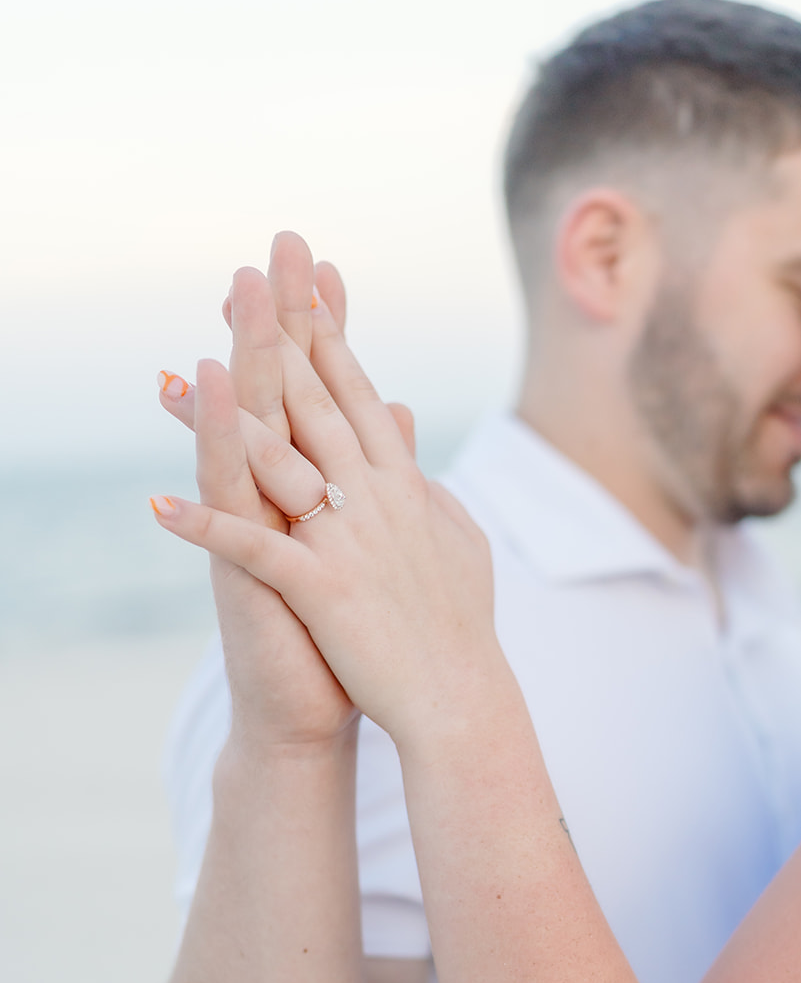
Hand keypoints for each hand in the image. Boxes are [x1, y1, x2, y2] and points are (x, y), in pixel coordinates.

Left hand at [151, 302, 501, 752]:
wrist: (461, 698)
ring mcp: (348, 541)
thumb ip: (435, 501)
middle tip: (242, 284)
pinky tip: (158, 506)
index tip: (302, 292)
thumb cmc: (461, 629)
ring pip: (280, 462)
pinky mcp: (323, 588)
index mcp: (406, 487)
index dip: (329, 342)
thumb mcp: (460, 548)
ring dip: (226, 418)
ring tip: (176, 377)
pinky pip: (253, 549)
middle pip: (317, 406)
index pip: (360, 398)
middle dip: (276, 343)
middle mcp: (376, 500)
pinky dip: (205, 527)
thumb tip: (420, 473)